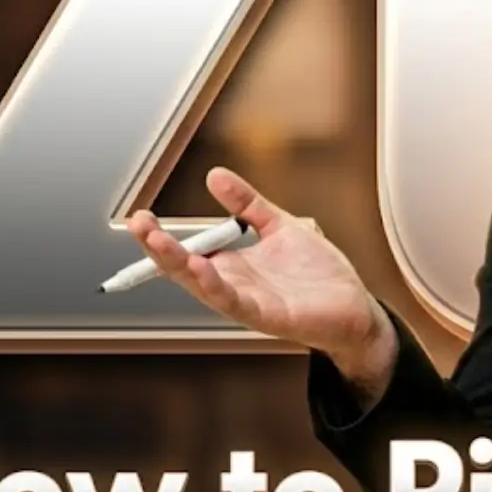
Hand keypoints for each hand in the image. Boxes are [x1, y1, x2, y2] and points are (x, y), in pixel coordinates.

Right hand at [125, 168, 396, 389]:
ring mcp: (246, 302)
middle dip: (158, 246)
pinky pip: (233, 300)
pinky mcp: (266, 315)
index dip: (161, 236)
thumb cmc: (318, 274)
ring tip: (155, 241)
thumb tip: (214, 175)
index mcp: (232, 265)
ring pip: (201, 284)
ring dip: (177, 263)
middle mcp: (232, 284)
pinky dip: (214, 285)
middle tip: (137, 223)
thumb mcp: (280, 226)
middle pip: (184, 267)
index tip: (139, 216)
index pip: (186, 250)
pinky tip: (200, 268)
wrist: (354, 306)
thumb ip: (248, 203)